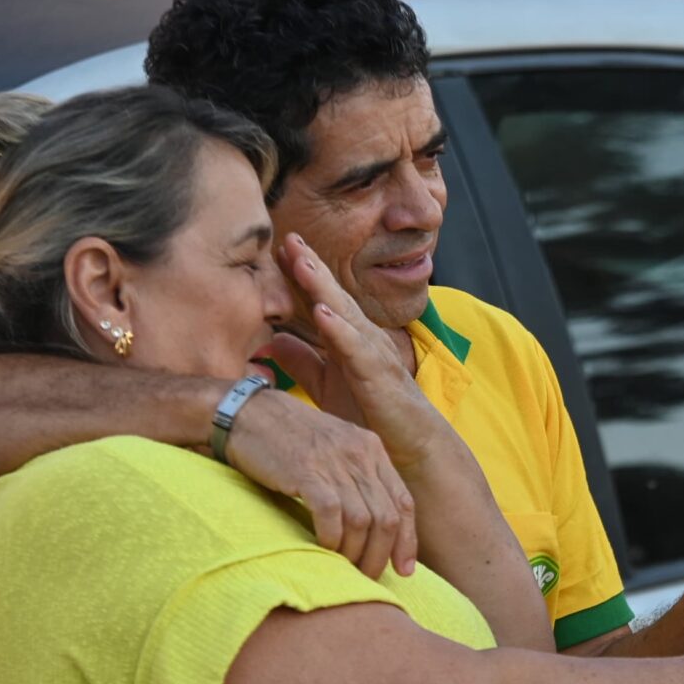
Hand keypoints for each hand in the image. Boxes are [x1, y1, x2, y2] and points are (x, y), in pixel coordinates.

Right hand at [219, 377, 417, 577]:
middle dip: (381, 555)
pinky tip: (324, 548)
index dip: (407, 541)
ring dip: (355, 552)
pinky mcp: (306, 470)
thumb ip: (356, 477)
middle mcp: (359, 454)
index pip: (404, 502)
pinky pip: (332, 514)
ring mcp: (333, 461)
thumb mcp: (335, 448)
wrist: (247, 412)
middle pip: (387, 518)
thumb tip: (371, 525)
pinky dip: (331, 538)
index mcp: (371, 449)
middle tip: (367, 576)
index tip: (403, 570)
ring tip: (344, 568)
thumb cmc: (288, 437)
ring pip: (363, 521)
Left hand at [272, 234, 447, 467]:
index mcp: (348, 340)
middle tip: (288, 237)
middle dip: (310, 266)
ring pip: (345, 313)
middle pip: (332, 296)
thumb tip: (271, 339)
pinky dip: (339, 329)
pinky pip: (356, 349)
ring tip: (301, 262)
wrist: (412, 447)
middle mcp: (363, 339)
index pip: (322, 300)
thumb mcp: (327, 386)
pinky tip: (322, 312)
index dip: (300, 276)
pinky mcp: (378, 376)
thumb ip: (303, 362)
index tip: (277, 249)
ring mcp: (373, 354)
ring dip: (322, 287)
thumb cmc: (373, 417)